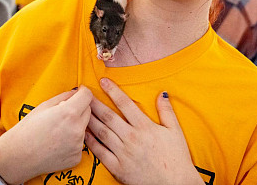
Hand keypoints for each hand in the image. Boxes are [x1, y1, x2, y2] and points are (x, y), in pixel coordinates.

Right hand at [0, 86, 92, 183]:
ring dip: (76, 126)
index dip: (83, 92)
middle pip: (88, 111)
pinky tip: (57, 143)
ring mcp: (78, 145)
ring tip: (57, 131)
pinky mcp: (77, 157)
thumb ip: (64, 96)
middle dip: (79, 109)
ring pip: (84, 128)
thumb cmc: (27, 129)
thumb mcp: (44, 106)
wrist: (17, 157)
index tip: (80, 93)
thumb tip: (77, 92)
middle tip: (63, 114)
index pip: (88, 96)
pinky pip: (80, 143)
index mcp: (69, 113)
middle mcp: (77, 129)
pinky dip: (72, 141)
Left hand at [85, 78, 201, 184]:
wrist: (175, 184)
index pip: (125, 103)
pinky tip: (84, 134)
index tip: (103, 81)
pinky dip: (91, 143)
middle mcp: (131, 138)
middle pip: (108, 116)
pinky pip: (100, 153)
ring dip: (90, 120)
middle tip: (84, 93)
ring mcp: (123, 153)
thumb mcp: (176, 131)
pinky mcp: (118, 168)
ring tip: (80, 110)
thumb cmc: (176, 158)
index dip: (113, 90)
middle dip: (94, 103)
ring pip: (101, 132)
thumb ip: (167, 111)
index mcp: (145, 127)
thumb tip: (162, 94)